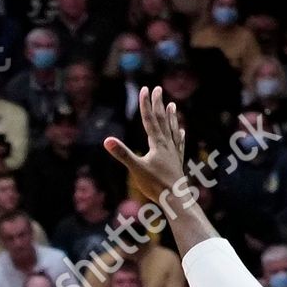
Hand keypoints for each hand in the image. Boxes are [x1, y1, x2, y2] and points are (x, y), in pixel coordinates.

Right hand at [104, 87, 189, 204]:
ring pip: (172, 130)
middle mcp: (167, 145)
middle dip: (158, 104)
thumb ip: (122, 153)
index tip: (144, 89)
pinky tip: (180, 131)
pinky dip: (178, 135)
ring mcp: (173, 152)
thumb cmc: (155, 185)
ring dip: (171, 117)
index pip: (149, 120)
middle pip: (162, 120)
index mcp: (157, 144)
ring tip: (172, 105)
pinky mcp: (177, 161)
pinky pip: (178, 144)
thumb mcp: (135, 169)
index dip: (145, 104)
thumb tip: (107, 140)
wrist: (176, 198)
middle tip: (158, 89)